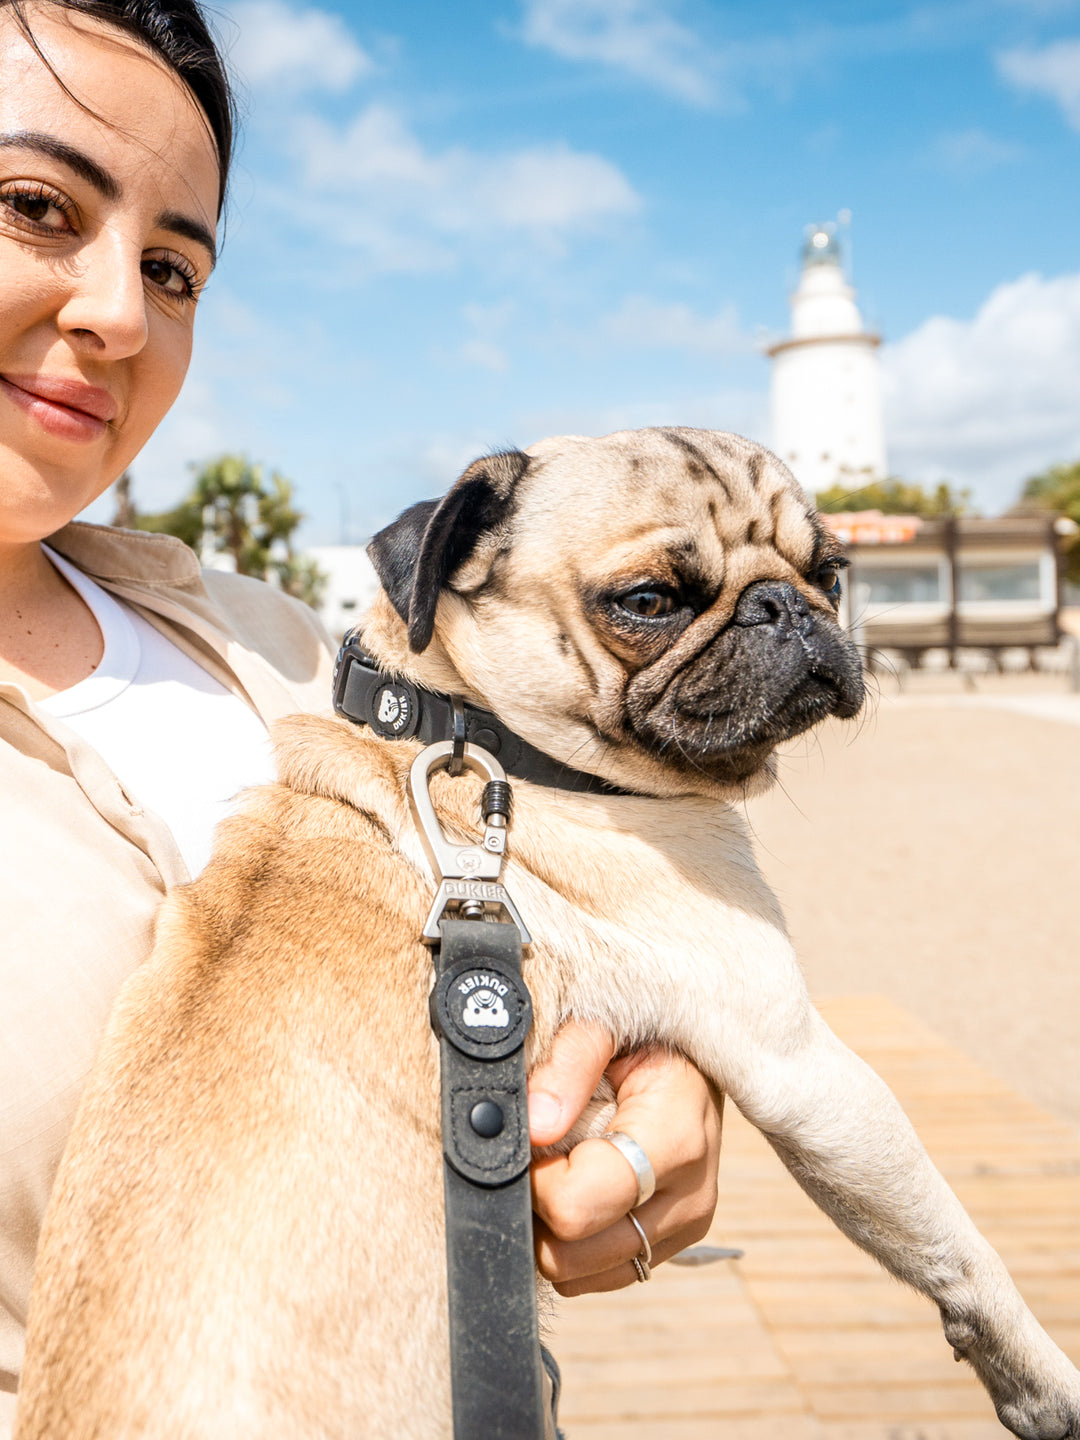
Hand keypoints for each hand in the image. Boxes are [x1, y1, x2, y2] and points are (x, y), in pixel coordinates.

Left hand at [528, 1021, 723, 1295]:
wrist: (694, 1056)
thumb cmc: (646, 1034)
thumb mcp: (606, 1023)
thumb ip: (568, 1064)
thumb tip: (535, 1125)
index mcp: (676, 1142)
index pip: (577, 1207)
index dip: (535, 1179)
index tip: (535, 1137)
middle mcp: (687, 1199)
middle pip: (569, 1256)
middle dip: (537, 1208)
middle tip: (543, 1152)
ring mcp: (682, 1230)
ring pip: (576, 1276)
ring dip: (552, 1229)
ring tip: (563, 1165)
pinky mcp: (669, 1247)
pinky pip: (594, 1275)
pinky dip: (572, 1242)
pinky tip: (580, 1187)